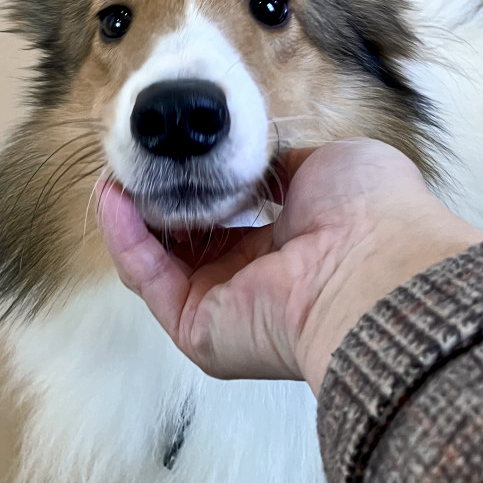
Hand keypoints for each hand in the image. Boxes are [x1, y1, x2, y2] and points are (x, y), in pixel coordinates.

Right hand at [97, 140, 482, 393]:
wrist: (371, 260)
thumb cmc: (367, 210)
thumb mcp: (326, 164)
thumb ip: (280, 162)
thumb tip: (251, 155)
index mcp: (286, 246)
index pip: (227, 218)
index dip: (198, 184)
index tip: (178, 152)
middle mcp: (251, 281)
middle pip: (188, 241)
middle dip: (158, 198)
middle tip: (135, 158)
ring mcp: (222, 308)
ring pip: (159, 261)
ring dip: (132, 215)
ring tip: (114, 171)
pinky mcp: (196, 329)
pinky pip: (147, 279)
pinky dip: (124, 237)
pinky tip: (111, 194)